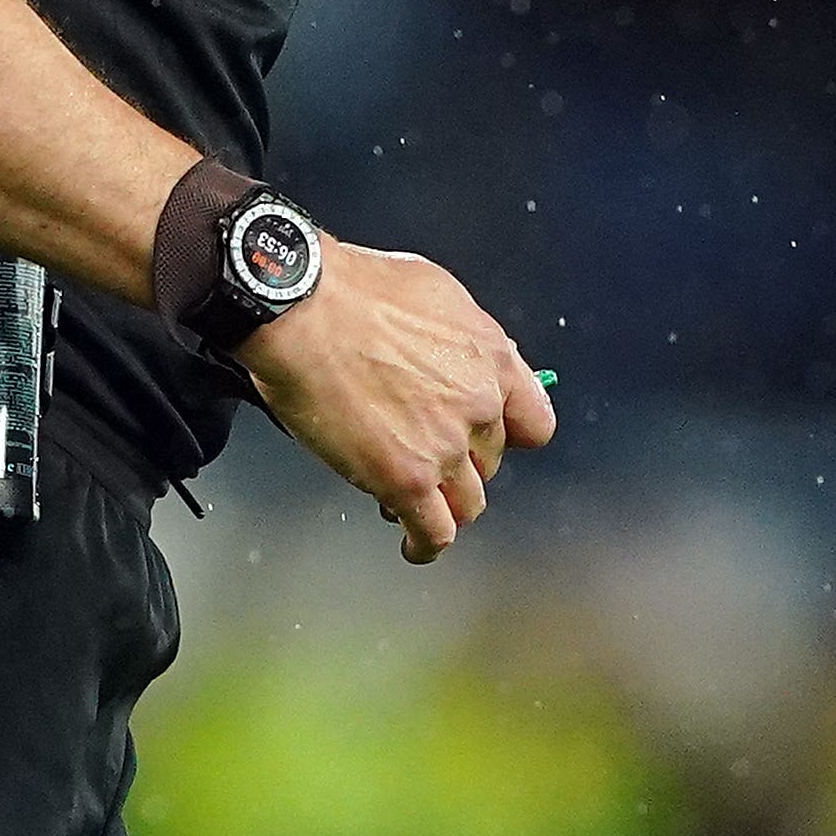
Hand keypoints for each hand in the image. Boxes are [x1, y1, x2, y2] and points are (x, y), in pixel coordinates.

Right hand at [240, 240, 555, 562]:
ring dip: (444, 504)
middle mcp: (478, 406)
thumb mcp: (432, 291)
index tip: (488, 440)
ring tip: (416, 502)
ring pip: (467, 503)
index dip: (509, 435)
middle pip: (490, 462)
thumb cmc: (351, 290)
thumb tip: (458, 355)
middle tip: (425, 457)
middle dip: (460, 463)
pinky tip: (413, 544)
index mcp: (491, 358)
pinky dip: (426, 544)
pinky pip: (434, 532)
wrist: (302, 309)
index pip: (534, 421)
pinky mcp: (404, 480)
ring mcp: (444, 448)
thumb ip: (458, 336)